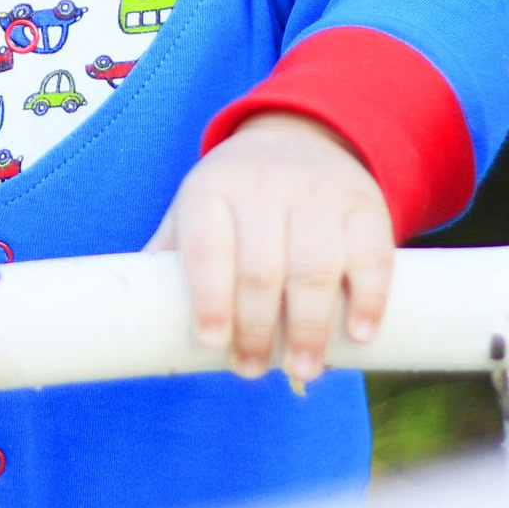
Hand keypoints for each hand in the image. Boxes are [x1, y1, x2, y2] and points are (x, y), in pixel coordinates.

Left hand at [145, 113, 394, 384]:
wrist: (299, 138)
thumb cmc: (236, 198)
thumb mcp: (197, 209)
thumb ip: (173, 258)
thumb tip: (136, 321)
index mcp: (211, 190)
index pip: (207, 249)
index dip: (209, 299)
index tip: (212, 342)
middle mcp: (264, 185)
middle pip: (261, 268)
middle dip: (257, 328)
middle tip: (253, 369)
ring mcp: (318, 191)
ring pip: (315, 267)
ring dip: (310, 326)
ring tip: (303, 368)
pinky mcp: (365, 203)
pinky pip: (371, 255)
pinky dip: (369, 300)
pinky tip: (360, 335)